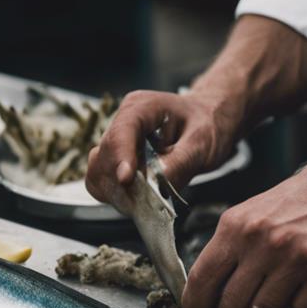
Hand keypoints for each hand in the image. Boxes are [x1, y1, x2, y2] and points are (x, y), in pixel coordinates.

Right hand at [85, 89, 242, 202]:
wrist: (208, 122)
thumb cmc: (206, 124)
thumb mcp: (202, 142)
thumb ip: (180, 162)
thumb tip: (157, 186)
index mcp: (141, 108)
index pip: (120, 132)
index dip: (120, 158)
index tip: (126, 180)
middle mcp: (122, 122)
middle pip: (104, 156)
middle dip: (121, 181)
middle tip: (146, 200)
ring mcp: (116, 142)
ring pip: (98, 171)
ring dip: (116, 191)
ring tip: (143, 199)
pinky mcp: (115, 160)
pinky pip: (101, 181)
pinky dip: (114, 194)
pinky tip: (135, 197)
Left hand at [181, 149, 306, 307]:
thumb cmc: (302, 202)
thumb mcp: (252, 213)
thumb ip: (230, 247)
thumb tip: (207, 287)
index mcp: (236, 226)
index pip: (201, 278)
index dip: (195, 305)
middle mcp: (262, 241)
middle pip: (230, 305)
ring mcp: (295, 257)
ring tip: (270, 306)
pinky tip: (305, 290)